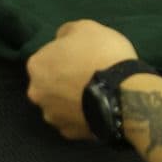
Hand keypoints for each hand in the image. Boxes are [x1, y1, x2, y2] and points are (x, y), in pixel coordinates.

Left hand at [27, 19, 135, 141]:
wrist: (123, 95)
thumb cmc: (103, 55)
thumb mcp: (87, 27)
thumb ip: (67, 33)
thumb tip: (61, 40)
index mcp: (37, 66)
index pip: (47, 57)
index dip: (65, 56)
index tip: (82, 57)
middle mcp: (37, 93)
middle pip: (49, 83)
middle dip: (64, 80)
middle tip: (89, 75)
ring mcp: (53, 116)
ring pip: (60, 105)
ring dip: (71, 100)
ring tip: (96, 94)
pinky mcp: (70, 134)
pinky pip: (74, 121)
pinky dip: (82, 116)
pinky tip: (98, 108)